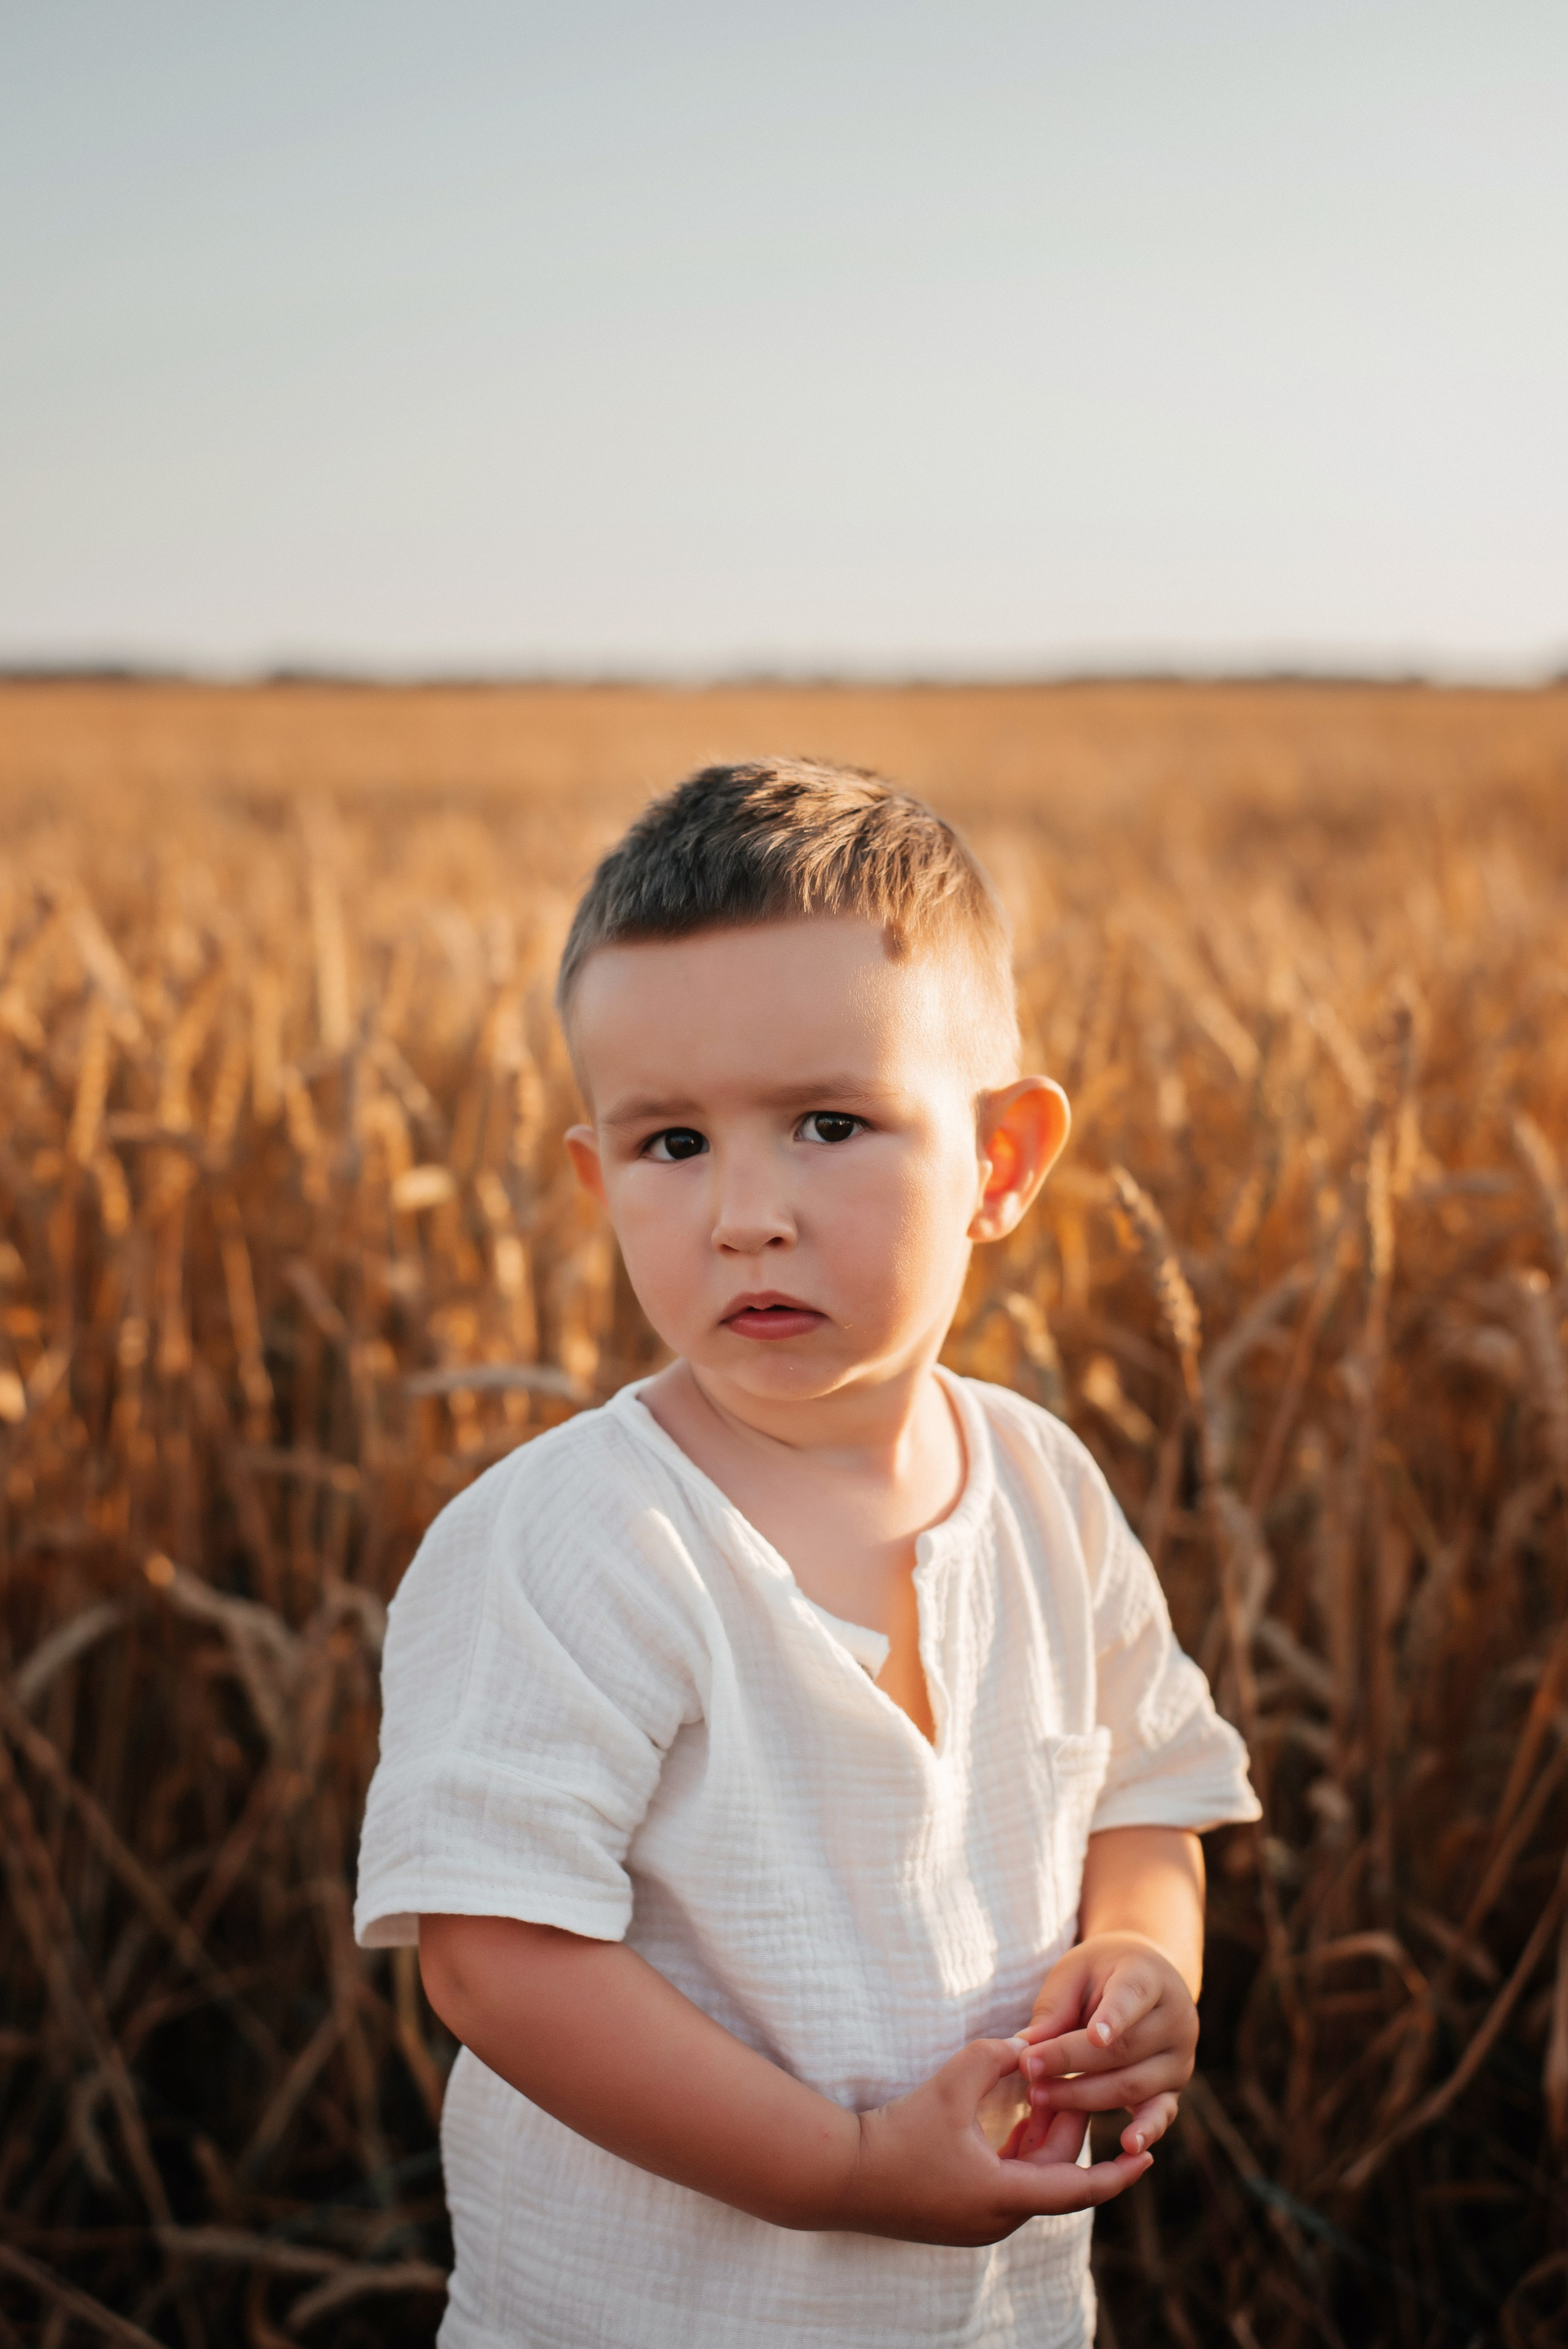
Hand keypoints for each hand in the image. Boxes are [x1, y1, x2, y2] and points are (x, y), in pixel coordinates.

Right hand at [841, 2035, 1150, 2245]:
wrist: (843, 2176)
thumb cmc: (900, 2133)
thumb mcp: (952, 2083)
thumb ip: (995, 2057)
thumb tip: (1024, 2046)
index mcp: (1007, 2197)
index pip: (1081, 2189)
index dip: (1119, 2173)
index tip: (1149, 2155)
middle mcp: (999, 2218)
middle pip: (1055, 2175)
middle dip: (1070, 2129)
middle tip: (1077, 2084)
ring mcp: (978, 2221)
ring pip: (1031, 2179)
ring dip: (1043, 2140)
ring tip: (1049, 2093)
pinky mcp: (960, 2214)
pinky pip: (1007, 2183)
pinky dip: (1019, 2151)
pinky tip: (1016, 2116)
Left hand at [1019, 1932, 1198, 2159]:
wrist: (1145, 1981)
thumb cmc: (1100, 1974)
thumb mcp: (1074, 1972)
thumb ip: (1055, 2006)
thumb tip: (1026, 2046)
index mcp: (1149, 1977)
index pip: (1132, 1997)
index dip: (1115, 2018)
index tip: (1095, 2037)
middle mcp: (1175, 2019)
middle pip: (1123, 2049)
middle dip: (1072, 2062)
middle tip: (1028, 2069)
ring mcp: (1178, 2059)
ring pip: (1132, 2085)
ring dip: (1083, 2096)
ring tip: (1039, 2096)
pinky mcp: (1173, 2090)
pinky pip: (1161, 2114)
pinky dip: (1145, 2131)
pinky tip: (1128, 2146)